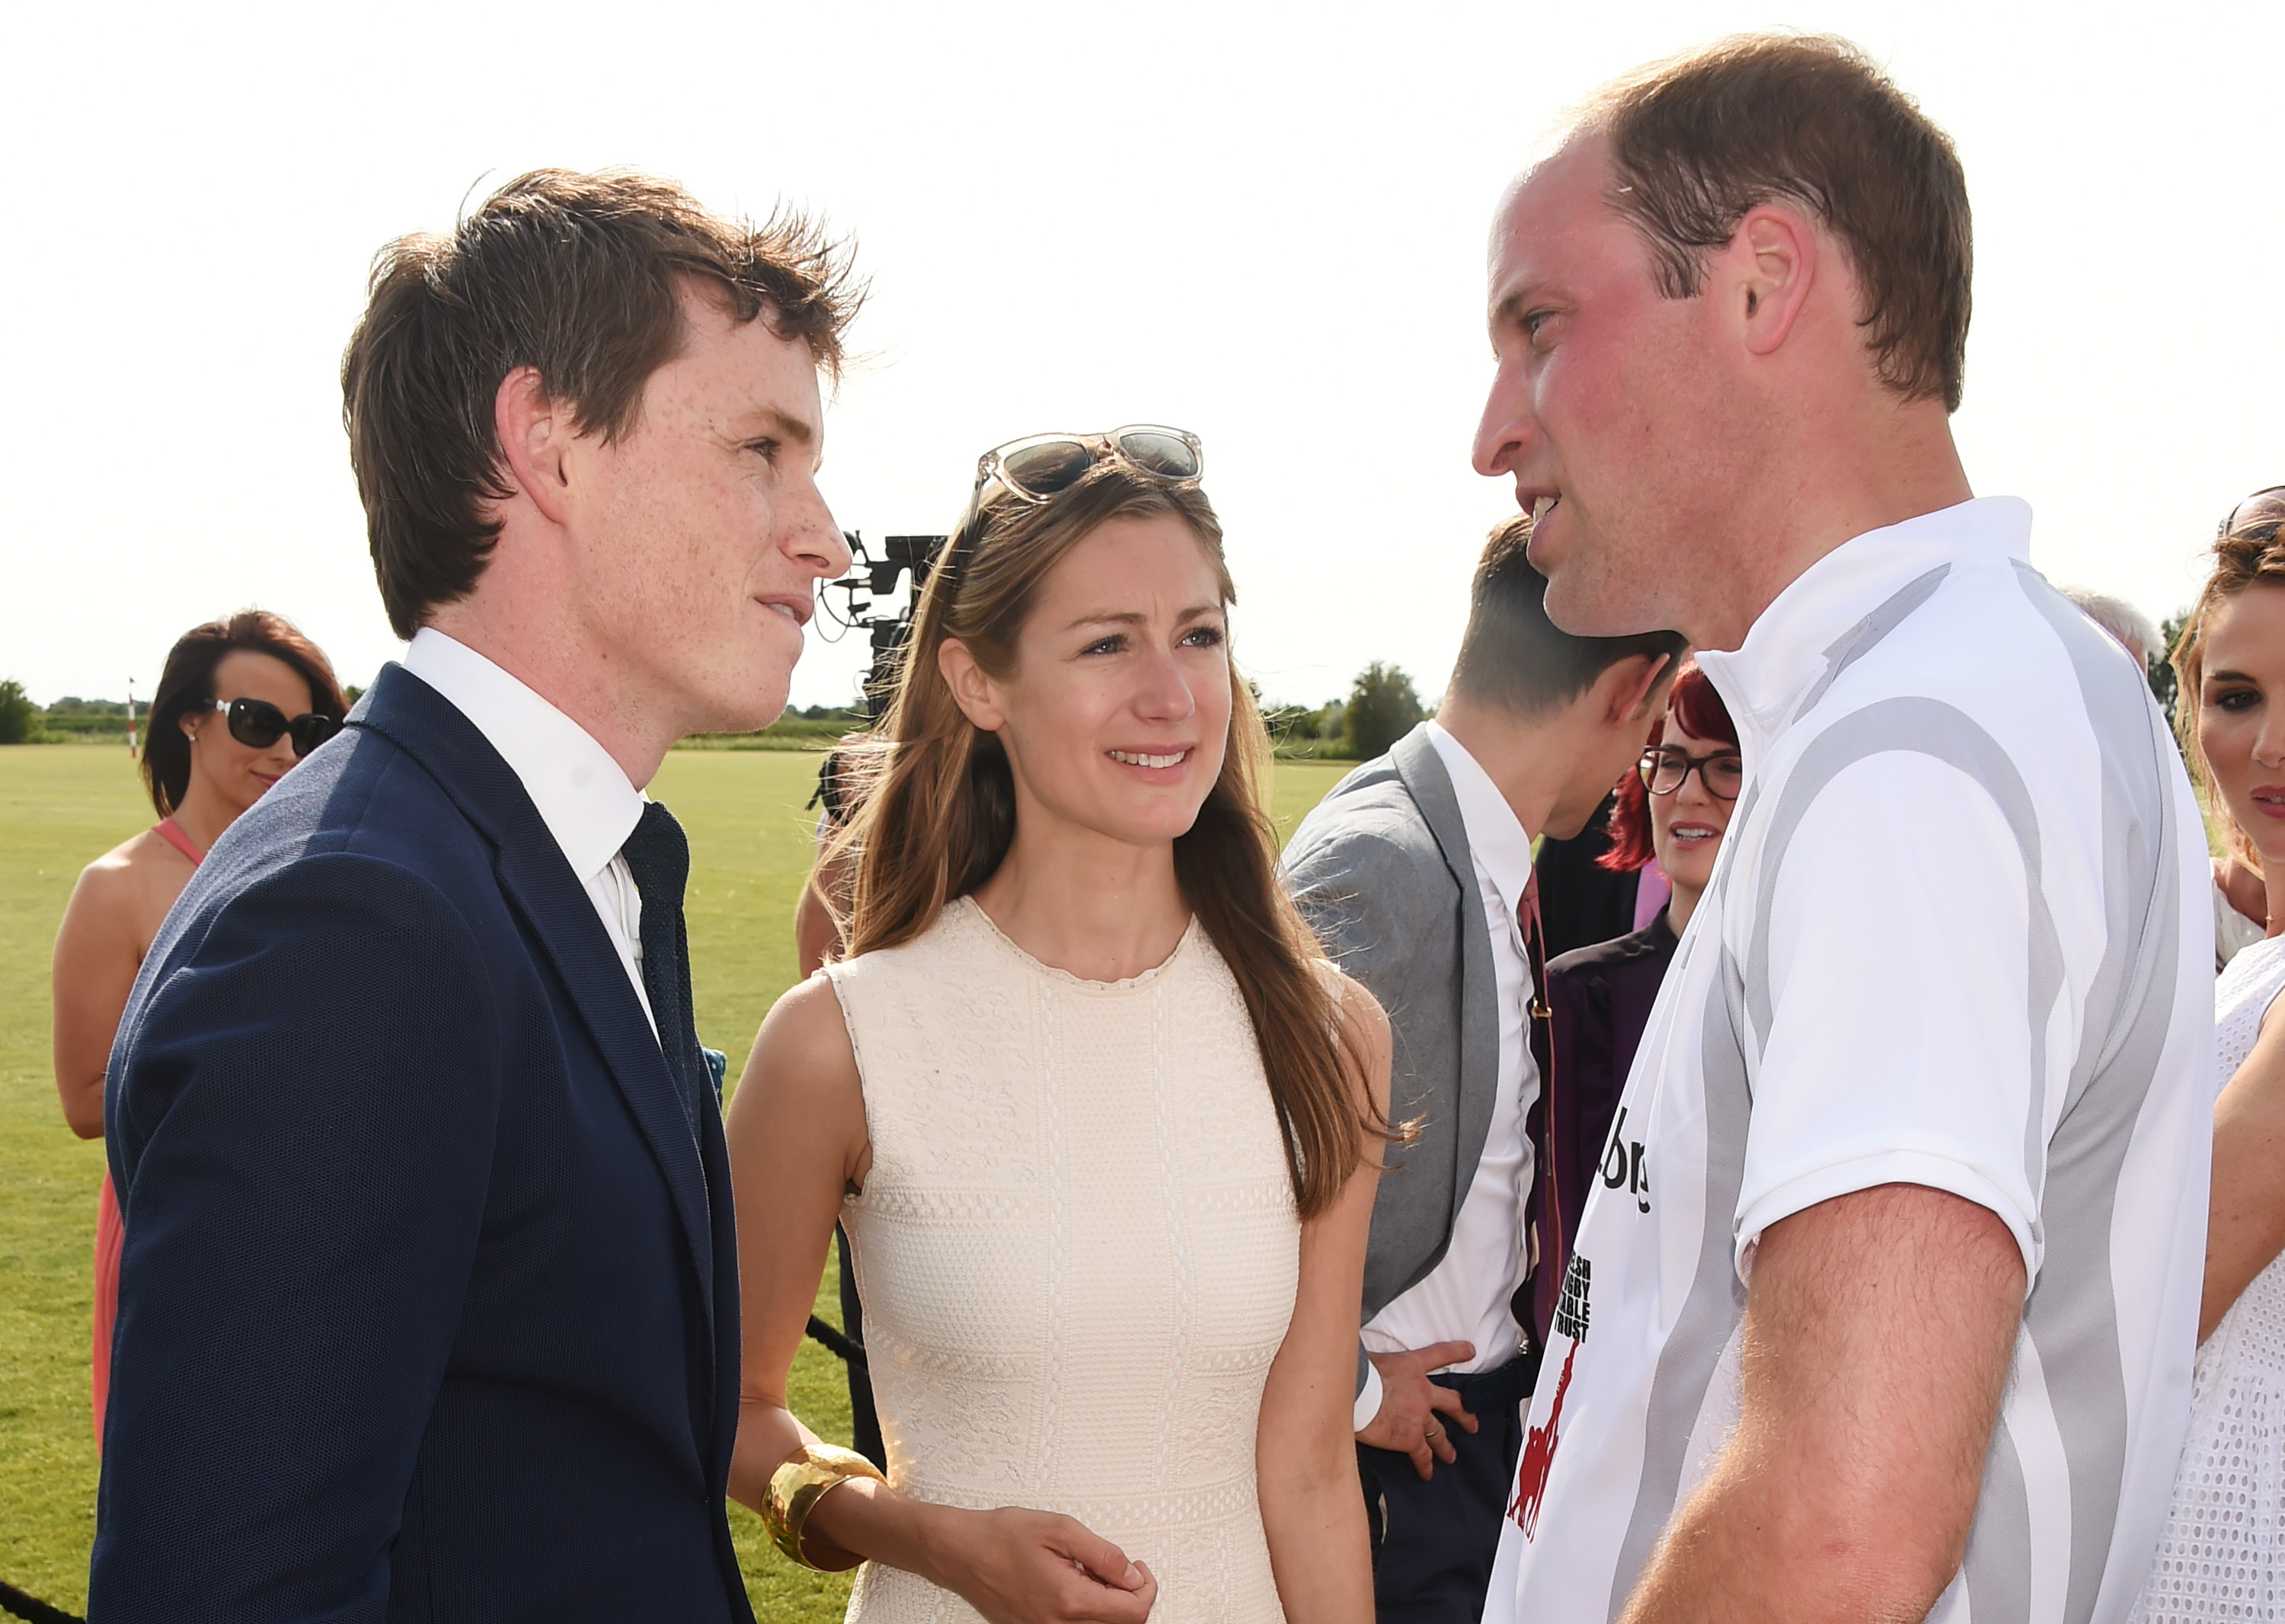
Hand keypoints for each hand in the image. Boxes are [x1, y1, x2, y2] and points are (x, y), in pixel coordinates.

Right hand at [923, 1503, 1158, 1623]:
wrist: (960, 1552)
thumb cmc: (1000, 1537)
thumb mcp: (1060, 1529)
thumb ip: (1104, 1554)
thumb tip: (1133, 1574)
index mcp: (1070, 1600)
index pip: (1133, 1612)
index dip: (1146, 1587)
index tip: (1138, 1568)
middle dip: (1128, 1597)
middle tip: (1116, 1568)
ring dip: (1106, 1605)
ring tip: (1088, 1573)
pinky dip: (1084, 1610)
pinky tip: (1072, 1584)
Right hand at [1357, 1340, 1478, 1479]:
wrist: (1357, 1393)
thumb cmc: (1356, 1371)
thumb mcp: (1371, 1358)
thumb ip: (1376, 1364)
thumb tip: (1360, 1363)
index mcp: (1411, 1366)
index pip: (1440, 1355)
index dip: (1457, 1352)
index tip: (1471, 1351)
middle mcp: (1422, 1391)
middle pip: (1452, 1402)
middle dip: (1464, 1415)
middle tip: (1472, 1424)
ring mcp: (1420, 1416)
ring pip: (1439, 1433)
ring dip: (1446, 1446)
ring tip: (1450, 1456)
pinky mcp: (1411, 1438)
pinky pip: (1422, 1455)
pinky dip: (1425, 1465)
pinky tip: (1426, 1473)